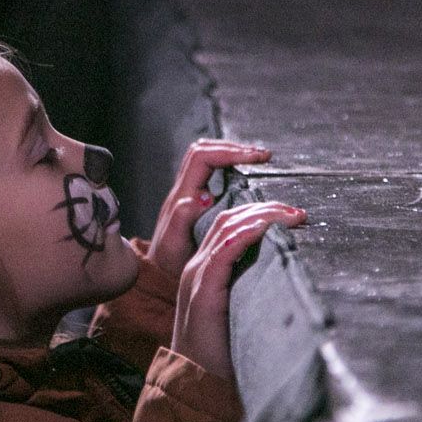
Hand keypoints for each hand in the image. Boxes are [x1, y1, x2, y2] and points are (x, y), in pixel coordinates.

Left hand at [147, 139, 272, 277]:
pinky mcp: (196, 201)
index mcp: (182, 196)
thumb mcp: (175, 246)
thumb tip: (202, 196)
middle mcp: (184, 189)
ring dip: (232, 154)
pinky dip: (230, 167)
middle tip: (263, 156)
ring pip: (208, 157)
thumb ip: (183, 220)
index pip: (203, 157)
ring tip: (258, 161)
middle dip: (235, 148)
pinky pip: (211, 172)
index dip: (230, 152)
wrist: (158, 273)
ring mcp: (189, 193)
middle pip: (205, 150)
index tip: (256, 158)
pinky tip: (247, 175)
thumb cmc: (168, 263)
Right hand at [171, 202, 306, 380]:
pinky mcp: (202, 293)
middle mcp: (198, 266)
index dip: (260, 212)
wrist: (199, 382)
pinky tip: (267, 228)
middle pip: (230, 218)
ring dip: (262, 216)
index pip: (230, 224)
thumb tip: (295, 273)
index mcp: (206, 268)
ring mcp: (197, 277)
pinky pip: (222, 252)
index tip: (293, 214)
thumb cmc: (226, 351)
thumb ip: (257, 287)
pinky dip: (246, 234)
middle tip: (298, 212)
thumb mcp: (244, 309)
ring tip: (292, 216)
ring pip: (227, 228)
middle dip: (266, 208)